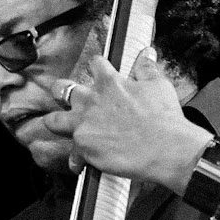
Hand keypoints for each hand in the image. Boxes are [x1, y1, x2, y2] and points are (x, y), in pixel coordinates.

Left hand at [43, 46, 208, 193]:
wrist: (166, 148)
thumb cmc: (165, 118)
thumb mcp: (159, 86)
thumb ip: (147, 69)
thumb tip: (146, 54)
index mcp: (110, 82)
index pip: (95, 64)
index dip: (96, 67)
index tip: (99, 72)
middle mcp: (91, 101)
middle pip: (63, 89)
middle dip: (61, 91)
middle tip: (65, 96)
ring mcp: (84, 124)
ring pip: (54, 121)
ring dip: (56, 123)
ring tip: (60, 127)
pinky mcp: (84, 147)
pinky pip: (72, 155)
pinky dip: (77, 160)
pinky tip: (81, 165)